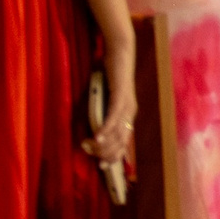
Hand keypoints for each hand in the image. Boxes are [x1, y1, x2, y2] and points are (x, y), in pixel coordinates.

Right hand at [84, 39, 136, 168]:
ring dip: (105, 144)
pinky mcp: (121, 96)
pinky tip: (97, 138)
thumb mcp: (105, 97)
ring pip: (118, 131)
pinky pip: (113, 116)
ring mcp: (127, 104)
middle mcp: (130, 112)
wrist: (120, 53)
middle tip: (95, 160)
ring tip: (93, 151)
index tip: (103, 165)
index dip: (115, 155)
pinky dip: (105, 129)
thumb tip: (89, 126)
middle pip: (122, 141)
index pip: (124, 141)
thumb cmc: (111, 75)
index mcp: (128, 115)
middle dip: (109, 153)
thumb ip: (100, 111)